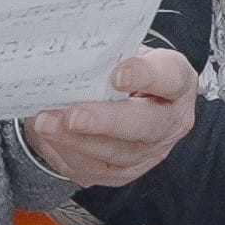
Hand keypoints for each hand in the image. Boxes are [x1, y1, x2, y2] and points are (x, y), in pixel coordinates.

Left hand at [24, 46, 198, 187]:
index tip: (118, 74)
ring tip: (46, 124)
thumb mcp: (128, 52)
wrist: (130, 101)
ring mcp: (149, 152)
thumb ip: (110, 53)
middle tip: (75, 116)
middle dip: (105, 122)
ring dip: (75, 141)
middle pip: (144, 125)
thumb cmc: (127, 71)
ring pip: (115, 154)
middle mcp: (170, 122)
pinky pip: (94, 170)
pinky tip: (47, 138)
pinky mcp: (124, 173)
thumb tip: (73, 51)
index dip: (145, 76)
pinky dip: (65, 153)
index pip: (168, 77)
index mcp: (177, 83)